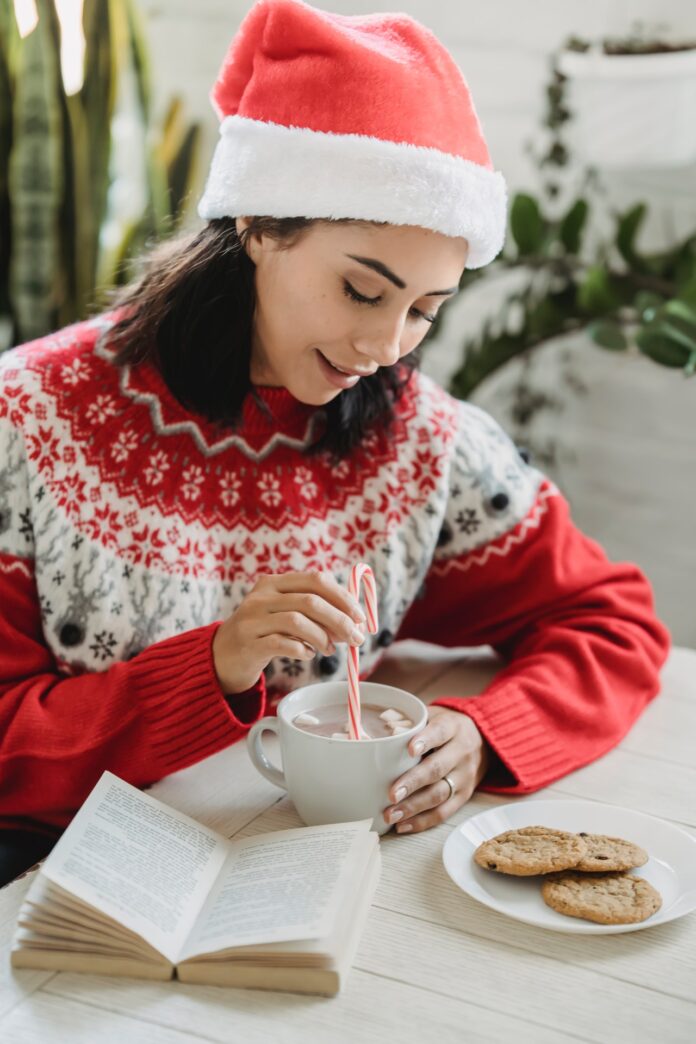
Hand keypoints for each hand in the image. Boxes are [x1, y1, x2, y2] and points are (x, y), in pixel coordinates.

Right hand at [212, 570, 367, 693]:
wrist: (222, 655)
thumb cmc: (263, 633)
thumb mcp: (283, 613)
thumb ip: (313, 612)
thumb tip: (354, 622)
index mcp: (274, 582)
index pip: (316, 580)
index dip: (342, 597)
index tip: (360, 617)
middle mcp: (262, 596)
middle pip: (310, 601)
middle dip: (339, 620)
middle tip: (355, 638)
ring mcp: (252, 618)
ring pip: (297, 621)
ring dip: (322, 637)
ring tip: (330, 649)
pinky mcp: (248, 643)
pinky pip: (283, 644)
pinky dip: (302, 650)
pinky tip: (308, 655)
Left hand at [383, 706, 488, 833]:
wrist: (482, 740)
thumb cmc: (446, 728)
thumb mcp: (434, 715)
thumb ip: (411, 722)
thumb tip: (376, 733)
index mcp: (453, 727)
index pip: (440, 732)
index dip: (425, 740)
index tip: (410, 749)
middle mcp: (462, 752)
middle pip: (437, 768)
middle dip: (413, 783)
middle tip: (391, 794)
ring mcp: (465, 776)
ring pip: (439, 794)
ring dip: (413, 807)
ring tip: (390, 814)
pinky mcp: (464, 796)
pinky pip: (444, 812)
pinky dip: (422, 821)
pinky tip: (403, 825)